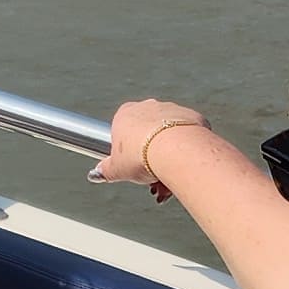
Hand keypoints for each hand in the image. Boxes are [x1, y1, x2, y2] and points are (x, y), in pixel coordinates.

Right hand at [89, 98, 210, 197]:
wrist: (176, 150)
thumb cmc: (142, 156)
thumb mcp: (117, 169)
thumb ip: (106, 170)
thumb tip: (97, 174)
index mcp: (125, 114)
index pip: (122, 132)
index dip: (127, 153)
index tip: (131, 166)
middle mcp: (148, 107)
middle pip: (147, 135)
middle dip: (149, 158)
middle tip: (151, 179)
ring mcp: (171, 110)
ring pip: (167, 136)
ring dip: (167, 157)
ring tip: (168, 182)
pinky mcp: (191, 117)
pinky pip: (186, 135)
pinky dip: (185, 150)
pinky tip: (184, 167)